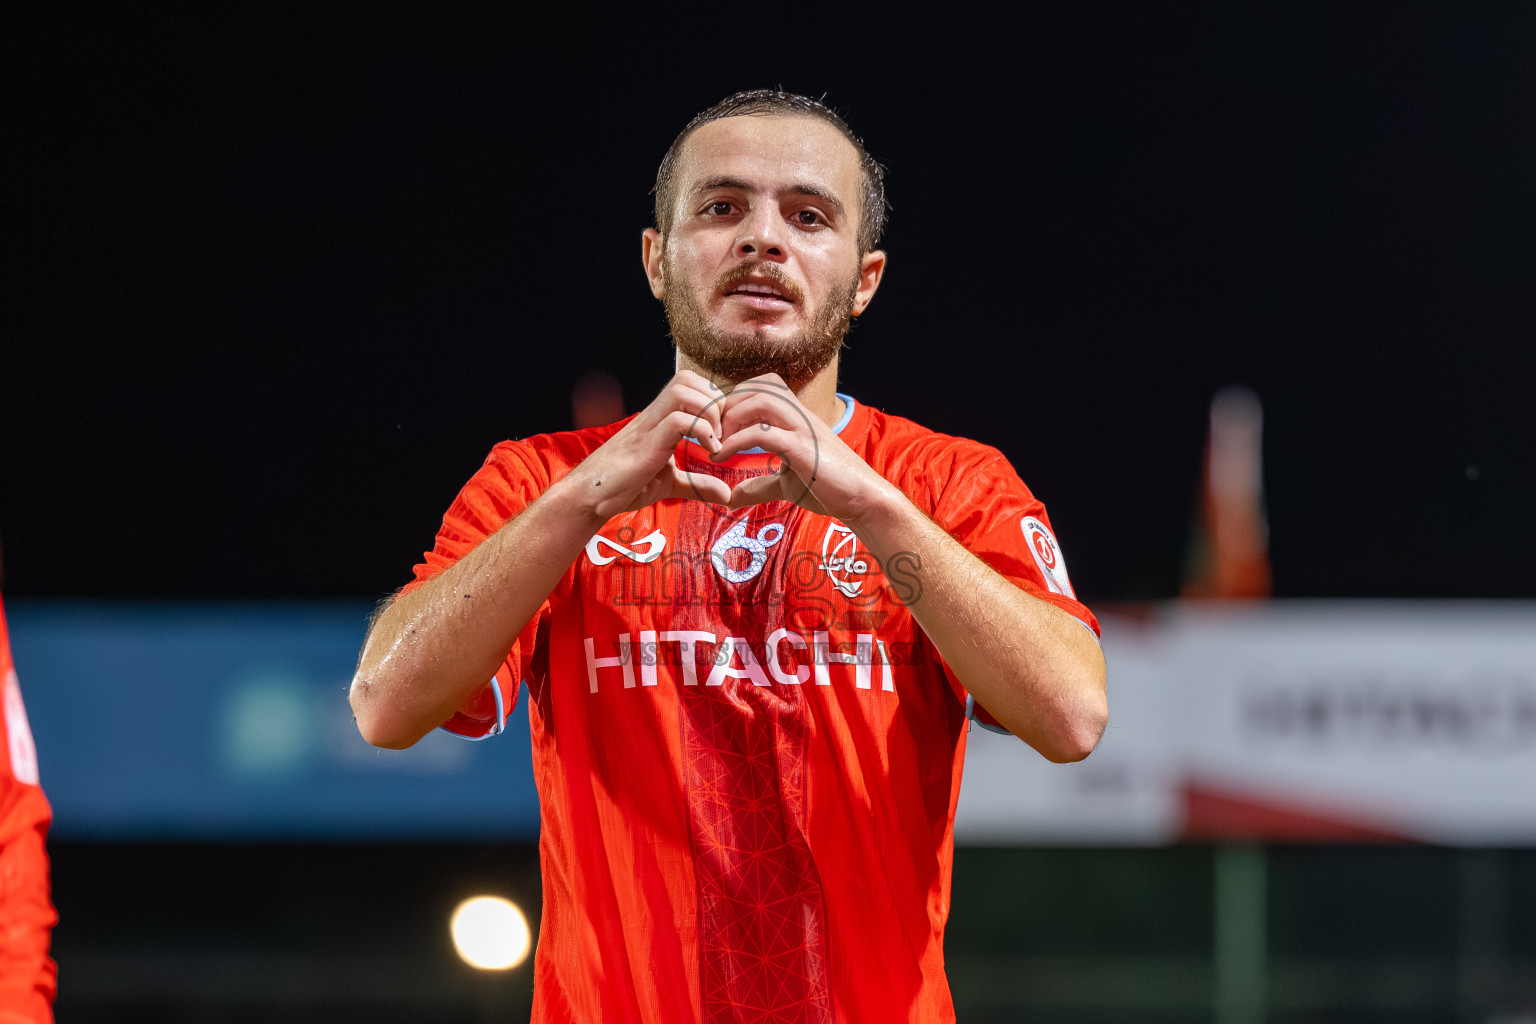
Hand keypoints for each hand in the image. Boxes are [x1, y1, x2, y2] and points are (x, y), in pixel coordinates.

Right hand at [561, 370, 732, 520]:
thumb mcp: (670, 483)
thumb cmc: (623, 485)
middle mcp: (654, 415)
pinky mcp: (647, 444)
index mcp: (660, 418)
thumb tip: (726, 494)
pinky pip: (678, 420)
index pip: (690, 384)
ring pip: (683, 390)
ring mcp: (649, 426)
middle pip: (687, 378)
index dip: (714, 402)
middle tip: (721, 434)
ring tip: (714, 442)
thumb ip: (697, 484)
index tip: (723, 433)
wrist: (591, 496)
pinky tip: (708, 453)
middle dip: (714, 401)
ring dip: (708, 412)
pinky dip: (702, 432)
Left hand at [709, 374, 901, 522]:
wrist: (863, 498)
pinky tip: (723, 457)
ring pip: (761, 400)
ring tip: (717, 442)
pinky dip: (736, 442)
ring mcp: (803, 428)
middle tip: (711, 433)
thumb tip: (731, 498)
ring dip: (731, 417)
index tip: (719, 427)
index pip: (763, 385)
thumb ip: (758, 485)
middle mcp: (800, 416)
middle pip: (758, 385)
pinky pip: (763, 433)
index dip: (735, 399)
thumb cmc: (830, 488)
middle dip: (728, 405)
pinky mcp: (802, 447)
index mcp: (796, 417)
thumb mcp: (785, 484)